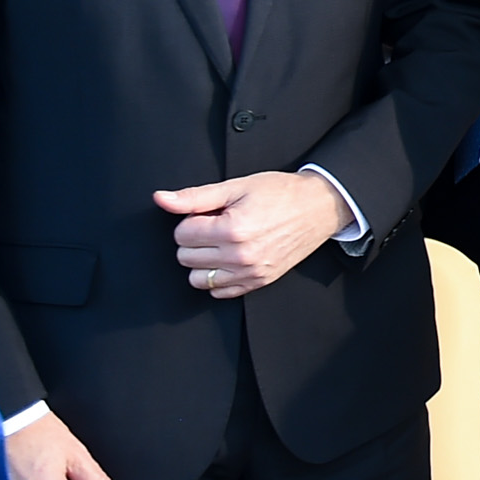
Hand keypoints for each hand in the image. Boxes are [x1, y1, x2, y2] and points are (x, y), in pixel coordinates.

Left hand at [156, 170, 352, 297]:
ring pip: (197, 279)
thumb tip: (161, 199)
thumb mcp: (237, 186)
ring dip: (202, 261)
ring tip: (220, 244)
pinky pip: (219, 292)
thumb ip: (195, 196)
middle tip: (216, 226)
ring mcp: (250, 272)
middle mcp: (240, 255)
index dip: (191, 220)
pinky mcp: (259, 281)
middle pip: (185, 257)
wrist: (319, 207)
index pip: (181, 234)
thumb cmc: (281, 194)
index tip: (210, 213)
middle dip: (195, 240)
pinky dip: (218, 278)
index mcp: (232, 229)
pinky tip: (229, 259)